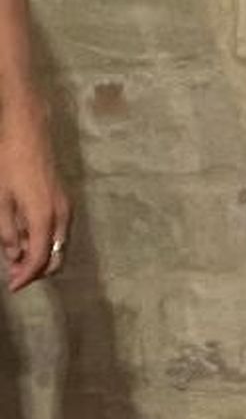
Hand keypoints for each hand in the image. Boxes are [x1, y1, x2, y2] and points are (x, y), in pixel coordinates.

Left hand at [0, 135, 69, 292]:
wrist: (28, 132)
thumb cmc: (10, 164)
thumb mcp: (1, 201)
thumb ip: (8, 233)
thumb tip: (14, 255)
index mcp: (45, 217)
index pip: (40, 259)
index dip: (26, 277)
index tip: (12, 286)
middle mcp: (62, 215)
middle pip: (57, 257)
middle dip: (37, 271)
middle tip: (14, 275)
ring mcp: (66, 207)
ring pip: (59, 245)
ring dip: (41, 257)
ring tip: (16, 257)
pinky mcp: (63, 200)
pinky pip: (59, 231)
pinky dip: (45, 242)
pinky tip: (25, 237)